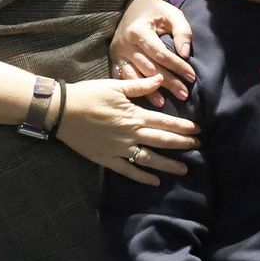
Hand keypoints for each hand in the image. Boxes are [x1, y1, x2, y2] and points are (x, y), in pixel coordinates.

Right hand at [55, 74, 199, 185]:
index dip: (183, 126)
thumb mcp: (115, 86)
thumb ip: (139, 86)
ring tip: (184, 169)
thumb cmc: (88, 95)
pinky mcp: (107, 159)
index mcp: (134, 115)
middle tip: (197, 147)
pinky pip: (128, 171)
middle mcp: (130, 134)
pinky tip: (155, 182)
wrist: (62, 111)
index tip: (197, 130)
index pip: (164, 122)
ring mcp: (119, 149)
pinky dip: (142, 177)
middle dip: (182, 144)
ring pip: (149, 159)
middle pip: (162, 141)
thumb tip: (160, 79)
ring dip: (168, 164)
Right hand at [110, 0, 196, 101]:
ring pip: (135, 76)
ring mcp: (117, 53)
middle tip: (184, 94)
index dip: (177, 66)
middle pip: (149, 68)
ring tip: (165, 103)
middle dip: (168, 82)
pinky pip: (125, 78)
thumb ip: (182, 31)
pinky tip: (148, 98)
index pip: (160, 53)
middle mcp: (125, 44)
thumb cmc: (157, 11)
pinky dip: (137, 89)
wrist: (134, 6)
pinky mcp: (114, 60)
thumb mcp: (172, 14)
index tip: (192, 76)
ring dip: (151, 91)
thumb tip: (185, 54)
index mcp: (138, 31)